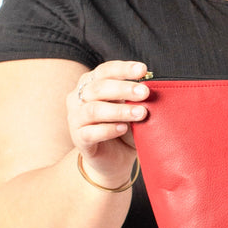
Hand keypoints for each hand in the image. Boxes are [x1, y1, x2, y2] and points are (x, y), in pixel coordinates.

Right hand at [67, 60, 150, 187]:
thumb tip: (150, 89)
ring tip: (141, 113)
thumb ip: (137, 99)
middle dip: (123, 88)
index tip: (143, 70)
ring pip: (93, 110)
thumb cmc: (124, 127)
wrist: (114, 159)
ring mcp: (76, 118)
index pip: (106, 71)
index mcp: (92, 83)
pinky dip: (108, 129)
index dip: (123, 69)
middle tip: (145, 93)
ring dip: (119, 111)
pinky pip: (90, 132)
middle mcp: (79, 98)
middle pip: (98, 88)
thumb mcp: (132, 109)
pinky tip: (123, 129)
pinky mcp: (78, 139)